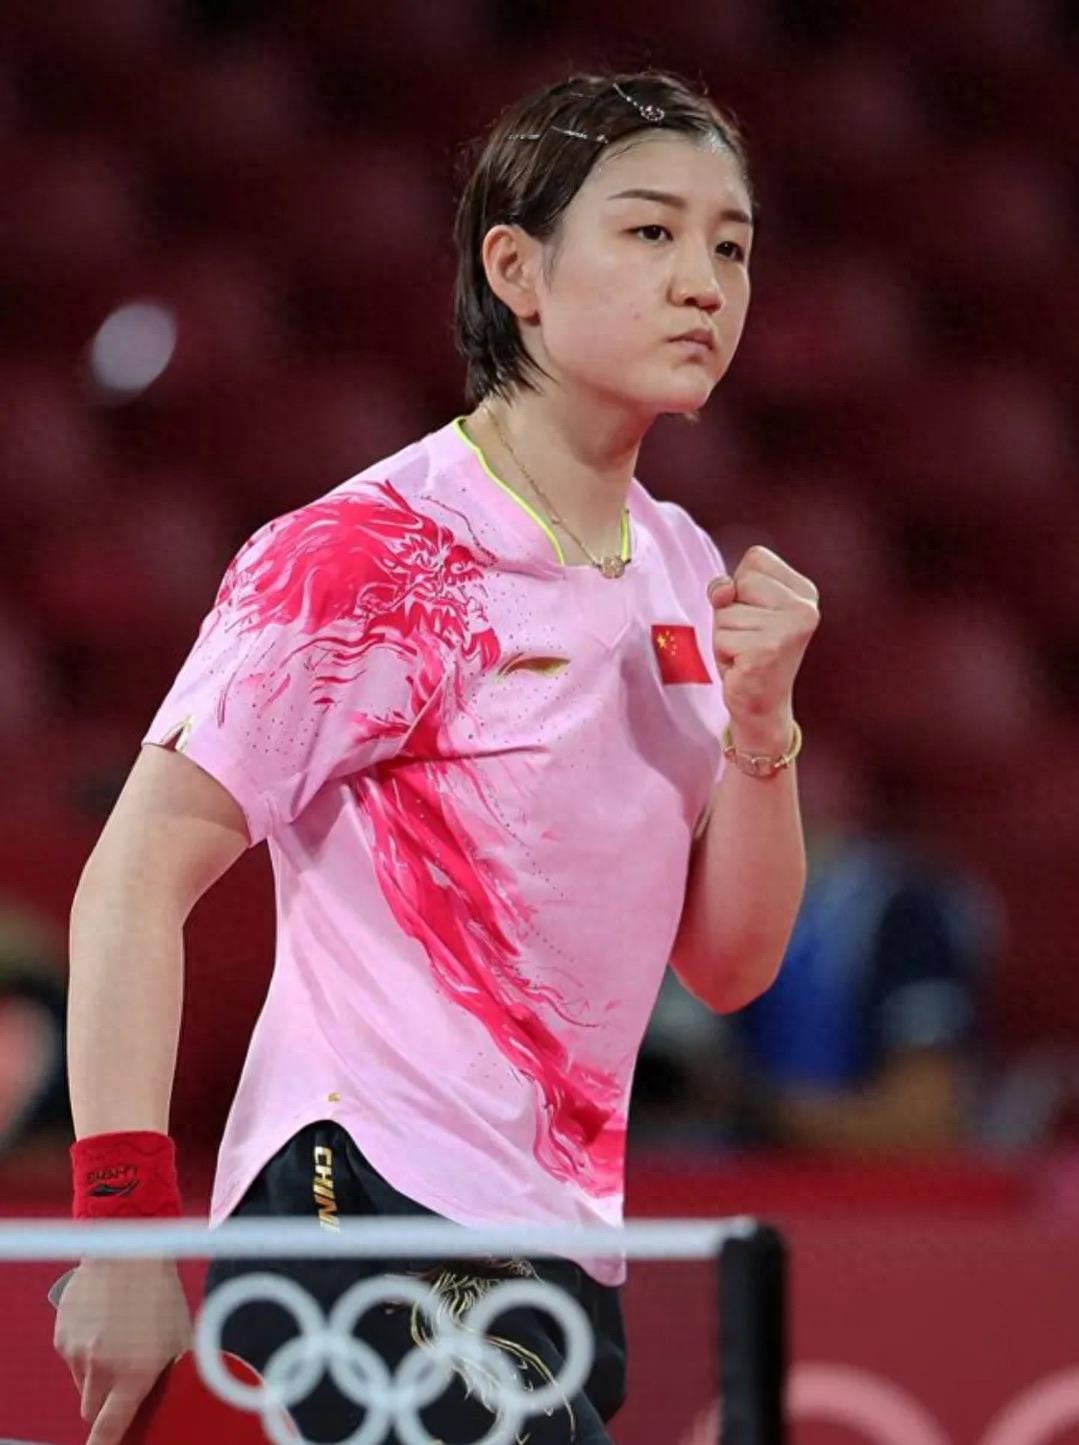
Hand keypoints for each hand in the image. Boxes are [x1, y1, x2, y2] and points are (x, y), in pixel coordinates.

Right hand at [54, 1258, 191, 1443]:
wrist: (127, 1250)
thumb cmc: (161, 1293)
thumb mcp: (178, 1336)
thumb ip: (173, 1374)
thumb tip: (181, 1400)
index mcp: (135, 1372)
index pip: (109, 1430)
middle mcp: (102, 1367)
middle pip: (91, 1412)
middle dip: (104, 1409)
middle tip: (122, 1387)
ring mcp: (77, 1352)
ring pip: (82, 1385)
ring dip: (96, 1378)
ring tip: (118, 1342)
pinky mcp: (62, 1336)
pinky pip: (72, 1360)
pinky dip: (84, 1353)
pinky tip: (103, 1326)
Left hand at [708, 545, 819, 750]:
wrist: (761, 706)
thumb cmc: (748, 653)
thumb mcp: (738, 609)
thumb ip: (728, 587)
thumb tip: (723, 590)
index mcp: (804, 591)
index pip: (755, 557)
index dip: (741, 586)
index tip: (755, 616)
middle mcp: (804, 608)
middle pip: (739, 582)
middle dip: (730, 612)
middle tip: (748, 638)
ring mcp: (789, 630)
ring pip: (725, 612)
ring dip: (724, 636)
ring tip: (745, 654)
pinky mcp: (768, 651)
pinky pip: (723, 637)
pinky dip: (724, 654)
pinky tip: (742, 667)